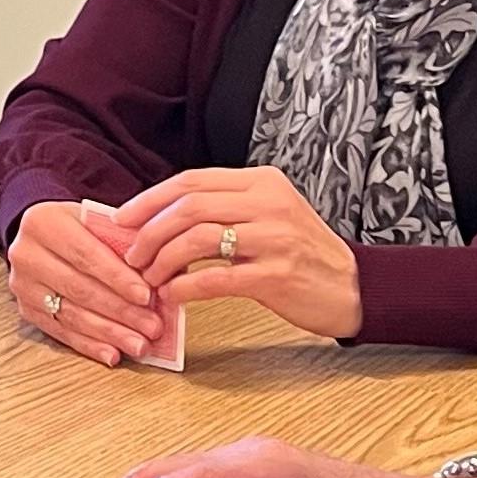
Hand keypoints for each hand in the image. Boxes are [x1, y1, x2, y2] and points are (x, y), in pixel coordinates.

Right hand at [4, 197, 165, 366]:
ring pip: (71, 314)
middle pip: (80, 288)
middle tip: (152, 327)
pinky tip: (113, 354)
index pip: (85, 254)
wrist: (43, 235)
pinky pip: (61, 332)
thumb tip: (159, 276)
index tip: (147, 296)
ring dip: (109, 333)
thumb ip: (124, 240)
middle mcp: (26, 254)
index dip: (117, 278)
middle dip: (120, 311)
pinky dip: (90, 345)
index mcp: (43, 222)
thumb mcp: (98, 220)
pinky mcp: (26, 310)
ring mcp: (23, 285)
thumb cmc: (81, 227)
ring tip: (140, 345)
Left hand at [114, 168, 363, 339]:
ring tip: (150, 279)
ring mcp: (275, 238)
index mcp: (262, 182)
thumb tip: (162, 217)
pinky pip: (217, 278)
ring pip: (198, 238)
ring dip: (163, 260)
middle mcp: (268, 203)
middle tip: (132, 256)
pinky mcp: (277, 275)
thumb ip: (225, 209)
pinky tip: (173, 296)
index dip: (150, 200)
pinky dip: (186, 288)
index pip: (192, 181)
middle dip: (150, 232)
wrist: (353, 286)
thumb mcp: (268, 215)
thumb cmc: (302, 253)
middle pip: (189, 206)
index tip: (123, 219)